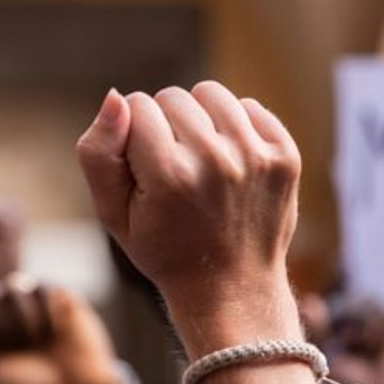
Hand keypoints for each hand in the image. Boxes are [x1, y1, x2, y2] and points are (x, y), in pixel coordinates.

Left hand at [0, 282, 121, 383]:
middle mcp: (5, 313)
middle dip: (3, 325)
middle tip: (22, 347)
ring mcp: (34, 304)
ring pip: (14, 286)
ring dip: (26, 318)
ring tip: (40, 340)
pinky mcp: (62, 300)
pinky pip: (45, 288)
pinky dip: (48, 311)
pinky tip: (57, 331)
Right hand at [76, 84, 301, 354]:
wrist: (232, 288)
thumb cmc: (165, 250)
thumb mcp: (113, 213)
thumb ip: (98, 152)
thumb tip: (115, 96)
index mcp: (170, 174)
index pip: (136, 104)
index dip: (134, 136)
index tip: (145, 170)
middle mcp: (217, 161)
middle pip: (173, 97)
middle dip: (166, 125)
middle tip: (176, 172)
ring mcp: (257, 158)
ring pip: (212, 95)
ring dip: (201, 119)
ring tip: (202, 161)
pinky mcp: (286, 158)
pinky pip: (251, 108)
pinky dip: (238, 127)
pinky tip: (233, 162)